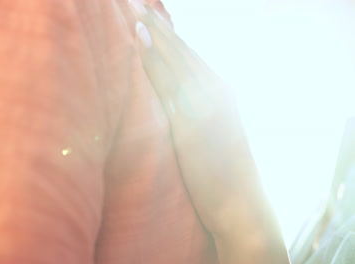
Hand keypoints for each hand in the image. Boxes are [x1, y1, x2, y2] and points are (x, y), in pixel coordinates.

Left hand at [131, 0, 254, 233]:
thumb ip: (199, 112)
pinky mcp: (193, 123)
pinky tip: (139, 42)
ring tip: (134, 11)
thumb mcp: (217, 134)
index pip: (191, 55)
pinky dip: (153, 61)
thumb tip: (176, 101)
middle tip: (136, 2)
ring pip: (176, 59)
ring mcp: (206, 105)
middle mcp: (217, 92)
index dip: (169, 34)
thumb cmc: (227, 175)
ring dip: (153, 33)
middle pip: (182, 50)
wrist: (242, 207)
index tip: (151, 16)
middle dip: (158, 24)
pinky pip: (168, 84)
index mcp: (223, 92)